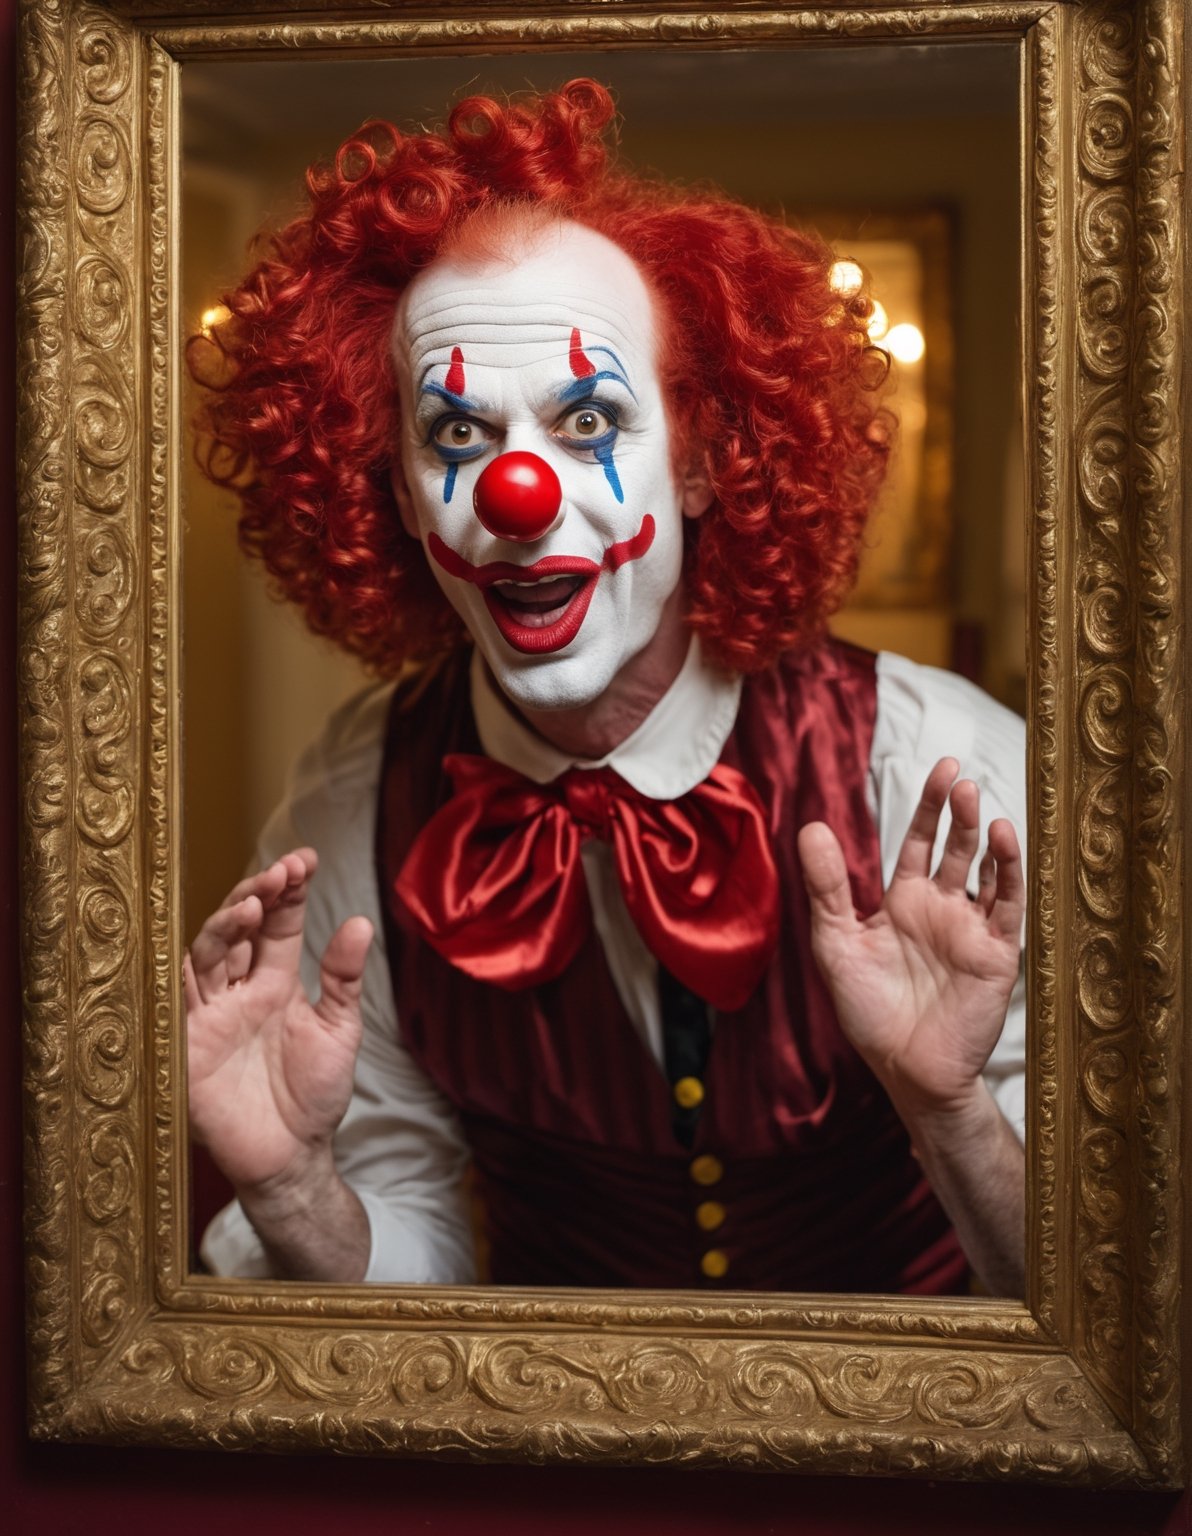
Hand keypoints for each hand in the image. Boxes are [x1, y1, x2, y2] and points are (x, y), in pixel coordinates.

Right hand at [185, 849, 372, 1195]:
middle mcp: (238, 992)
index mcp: (275, 982)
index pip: (276, 924)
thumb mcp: (340, 1030)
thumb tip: (360, 923)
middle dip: (256, 895)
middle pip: (237, 929)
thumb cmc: (314, 1097)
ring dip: (226, 926)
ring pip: (205, 955)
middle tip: (281, 873)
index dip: (286, 890)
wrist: (292, 1158)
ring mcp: (209, 1017)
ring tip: (254, 904)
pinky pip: (176, 1004)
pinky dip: (184, 974)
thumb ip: (343, 979)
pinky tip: (201, 949)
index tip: (304, 859)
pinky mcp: (186, 1047)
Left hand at [797, 759, 1023, 1118]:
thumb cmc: (869, 1012)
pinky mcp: (996, 954)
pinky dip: (1008, 873)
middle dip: (957, 811)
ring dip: (984, 836)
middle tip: (957, 773)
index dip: (930, 806)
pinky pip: (1007, 906)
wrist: (907, 1069)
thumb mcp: (836, 943)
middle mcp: (942, 909)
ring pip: (985, 870)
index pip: (921, 841)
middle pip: (956, 847)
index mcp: (904, 902)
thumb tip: (810, 826)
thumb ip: (827, 887)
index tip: (941, 768)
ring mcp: (971, 929)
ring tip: (977, 800)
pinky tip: (1003, 842)